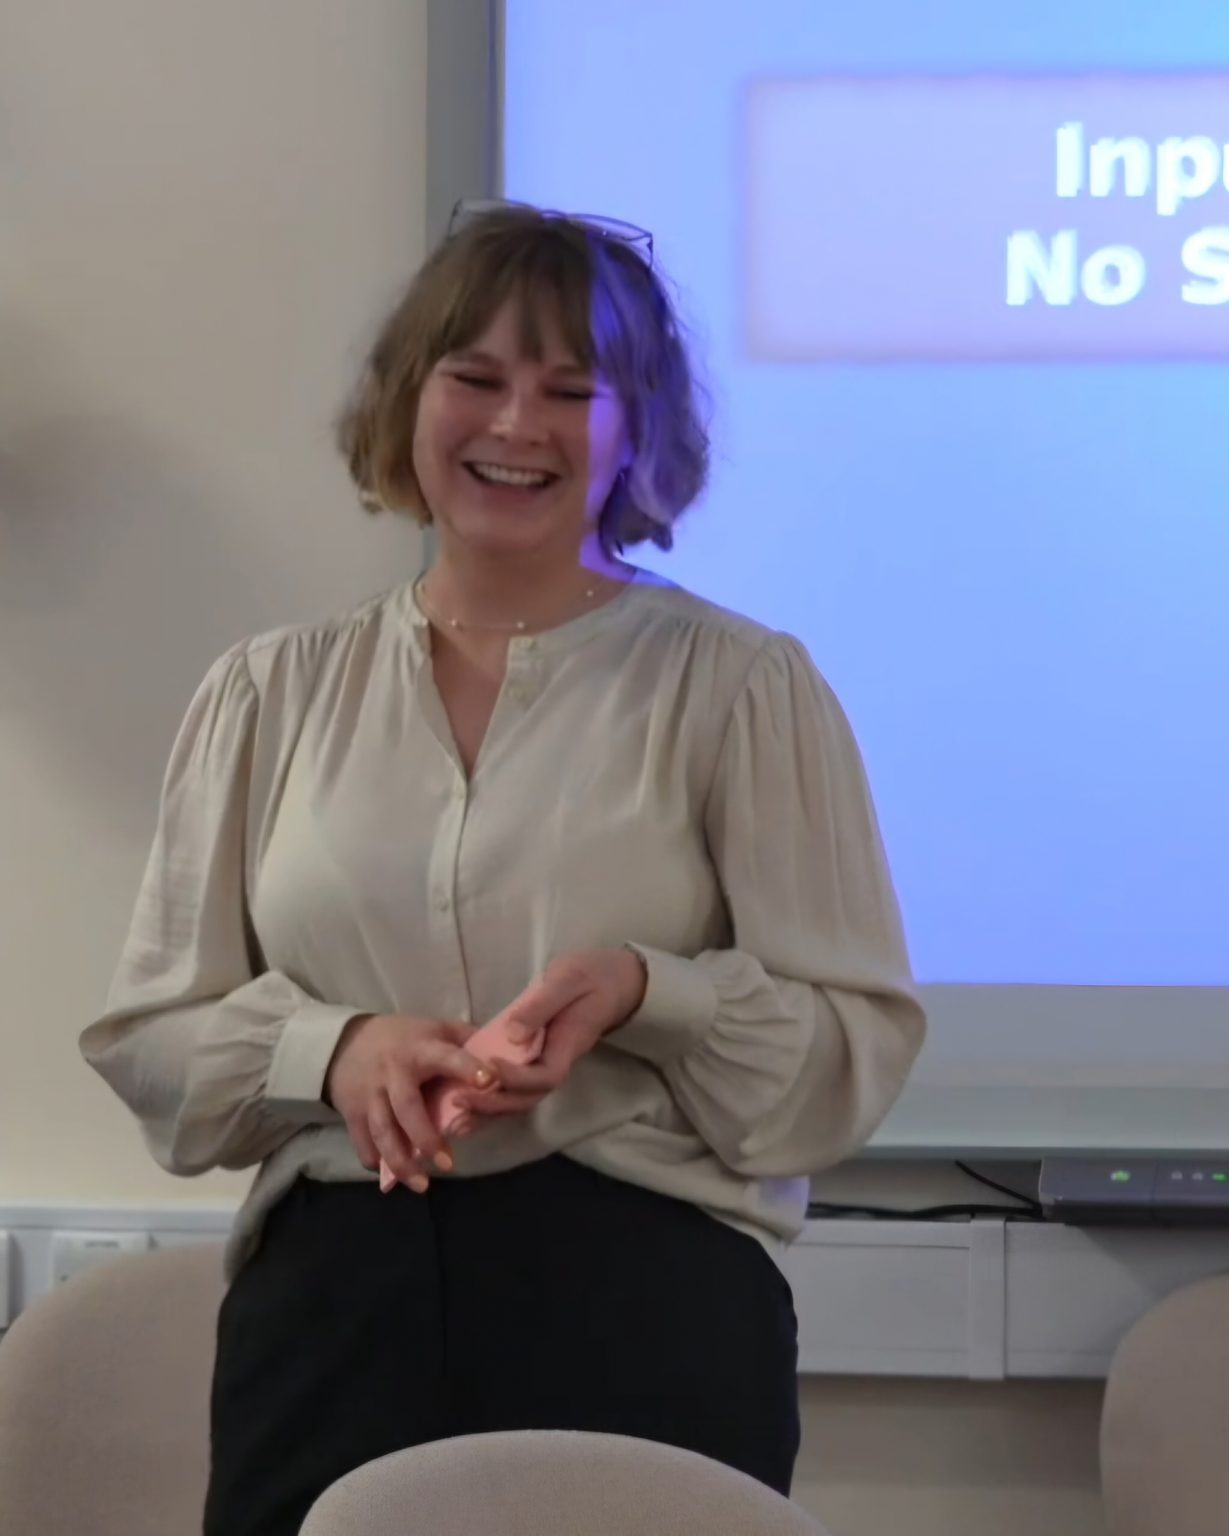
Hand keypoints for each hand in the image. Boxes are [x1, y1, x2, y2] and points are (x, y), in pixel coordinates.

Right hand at [324, 1013, 501, 1192]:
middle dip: (427, 1138)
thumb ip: (466, 1041)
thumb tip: (507, 1051)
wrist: (344, 1044)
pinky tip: (393, 1177)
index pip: (447, 1057)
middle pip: (408, 1108)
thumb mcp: (434, 1028)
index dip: (467, 1067)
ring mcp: (370, 1094)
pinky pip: (363, 1142)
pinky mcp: (352, 1113)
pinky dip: (376, 1162)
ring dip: (401, 1161)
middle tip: (448, 1165)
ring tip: (422, 1184)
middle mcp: (394, 1072)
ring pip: (383, 1132)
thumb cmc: (403, 1038)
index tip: (490, 1081)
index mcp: (421, 1048)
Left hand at [454, 948, 647, 1122]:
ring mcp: (546, 1063)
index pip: (544, 1076)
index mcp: (567, 1045)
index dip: (517, 1078)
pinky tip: (463, 1101)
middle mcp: (556, 1062)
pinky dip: (491, 1097)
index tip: (490, 1066)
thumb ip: (540, 1006)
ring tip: (454, 1111)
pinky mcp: (535, 1059)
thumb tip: (512, 1034)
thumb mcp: (566, 980)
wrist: (614, 980)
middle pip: (528, 1098)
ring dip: (489, 1108)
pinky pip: (514, 1086)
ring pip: (520, 1098)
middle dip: (494, 1103)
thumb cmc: (591, 976)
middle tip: (458, 1099)